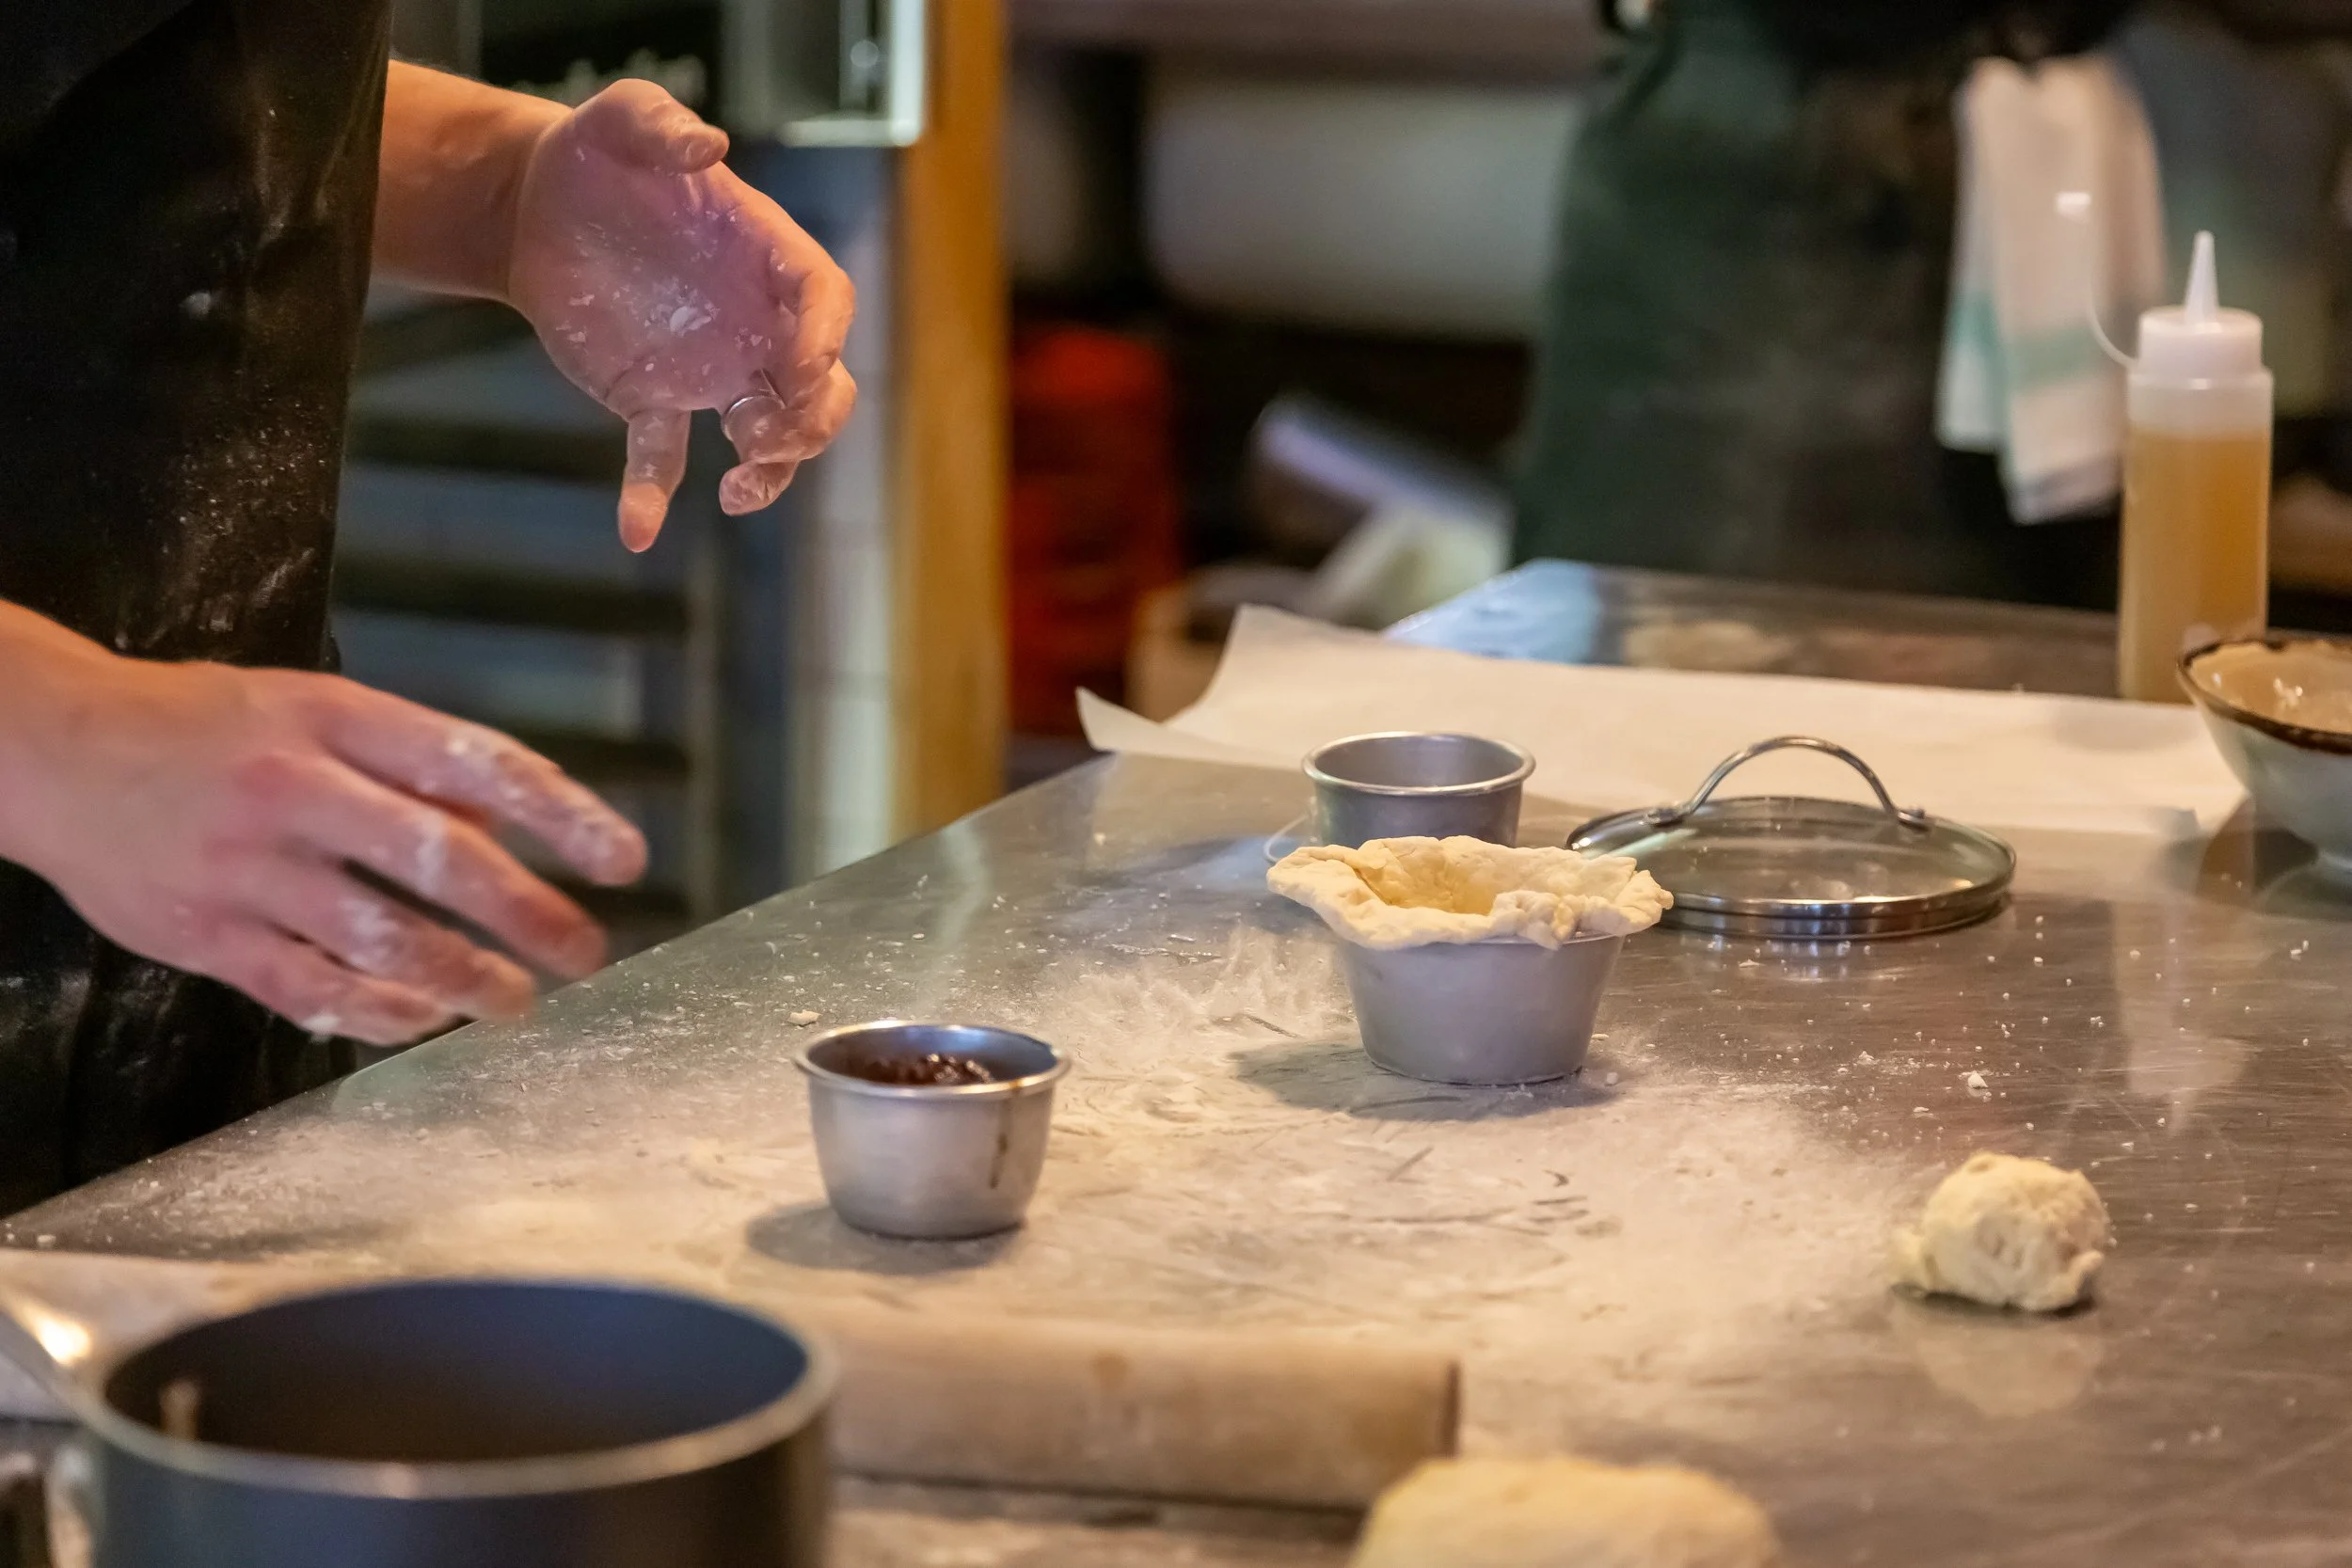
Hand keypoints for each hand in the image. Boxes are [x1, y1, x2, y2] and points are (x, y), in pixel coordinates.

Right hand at [7, 656, 647, 1045]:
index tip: (624, 860)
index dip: (560, 815)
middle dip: (529, 914)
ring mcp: (246, 867)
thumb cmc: (206, 728)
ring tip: (516, 1000)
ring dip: (465, 978)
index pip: (475, 764)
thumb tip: (517, 817)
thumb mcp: (312, 708)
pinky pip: (308, 988)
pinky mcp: (202, 933)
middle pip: (440, 857)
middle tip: (586, 951)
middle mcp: (296, 789)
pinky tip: (424, 1019)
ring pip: (380, 938)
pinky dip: (378, 1012)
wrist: (51, 748)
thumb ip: (408, 762)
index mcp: (334, 719)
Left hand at [507, 80, 857, 550]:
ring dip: (769, 471)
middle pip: (820, 388)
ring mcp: (711, 367)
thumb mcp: (624, 119)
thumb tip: (707, 147)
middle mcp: (754, 321)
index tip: (803, 366)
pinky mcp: (654, 398)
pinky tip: (636, 530)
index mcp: (765, 256)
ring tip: (736, 492)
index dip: (825, 337)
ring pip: (769, 437)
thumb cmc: (598, 155)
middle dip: (810, 422)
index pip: (825, 300)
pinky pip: (665, 456)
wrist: (537, 207)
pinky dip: (652, 496)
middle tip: (765, 437)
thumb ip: (662, 125)